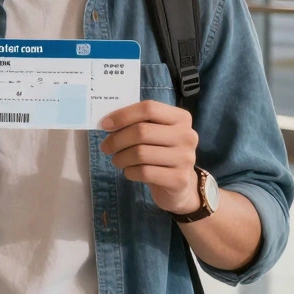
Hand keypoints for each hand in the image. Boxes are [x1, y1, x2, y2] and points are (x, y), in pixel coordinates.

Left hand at [100, 100, 200, 214]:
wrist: (178, 184)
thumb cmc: (160, 151)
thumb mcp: (154, 132)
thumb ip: (136, 122)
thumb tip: (107, 122)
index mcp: (181, 118)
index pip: (149, 108)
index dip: (123, 115)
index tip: (105, 125)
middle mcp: (187, 135)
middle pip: (142, 131)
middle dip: (116, 140)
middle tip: (105, 147)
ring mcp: (185, 158)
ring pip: (140, 153)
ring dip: (121, 158)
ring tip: (117, 160)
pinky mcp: (179, 179)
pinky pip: (144, 172)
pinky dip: (129, 172)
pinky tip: (129, 172)